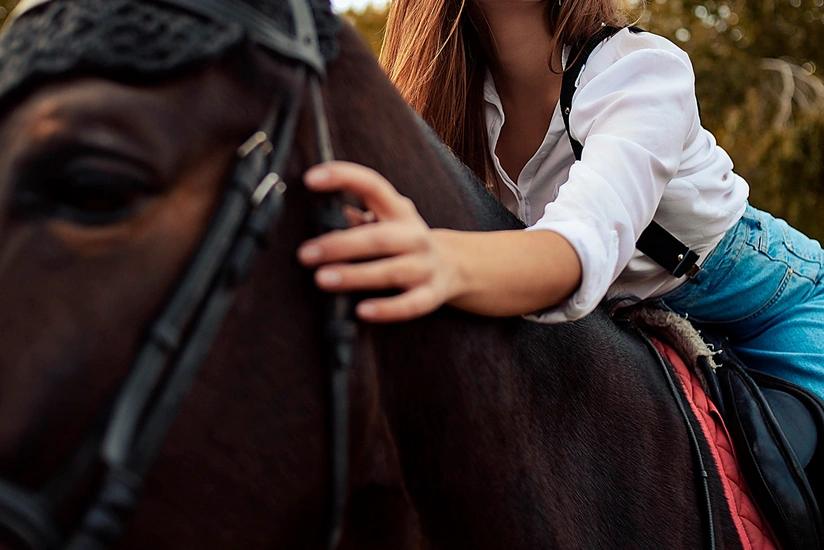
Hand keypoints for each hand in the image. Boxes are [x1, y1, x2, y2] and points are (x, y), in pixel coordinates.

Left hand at [297, 161, 456, 322]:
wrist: (454, 266)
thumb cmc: (405, 242)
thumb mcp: (386, 221)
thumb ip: (358, 217)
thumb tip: (329, 214)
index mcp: (399, 211)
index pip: (372, 185)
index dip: (343, 177)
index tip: (311, 179)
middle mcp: (414, 235)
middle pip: (378, 238)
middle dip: (339, 245)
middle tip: (305, 254)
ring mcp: (424, 266)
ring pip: (390, 271)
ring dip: (355, 276)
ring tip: (322, 280)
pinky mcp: (431, 295)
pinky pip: (409, 305)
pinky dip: (386, 309)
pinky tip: (363, 311)